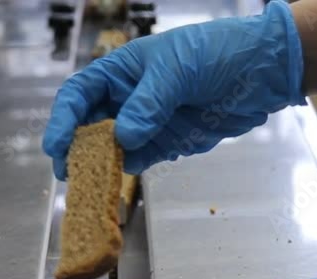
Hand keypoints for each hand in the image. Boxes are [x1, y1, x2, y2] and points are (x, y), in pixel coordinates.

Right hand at [42, 0, 304, 177]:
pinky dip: (125, 174)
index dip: (64, 119)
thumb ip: (148, 105)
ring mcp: (148, 121)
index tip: (56, 146)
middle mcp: (129, 97)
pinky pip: (139, 160)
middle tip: (68, 175)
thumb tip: (123, 139)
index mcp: (122, 70)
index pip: (81, 94)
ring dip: (99, 167)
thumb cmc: (216, 52)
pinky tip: (114, 185)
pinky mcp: (168, 142)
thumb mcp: (177, 70)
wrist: (260, 70)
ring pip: (112, 148)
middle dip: (76, 149)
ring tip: (88, 188)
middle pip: (90, 126)